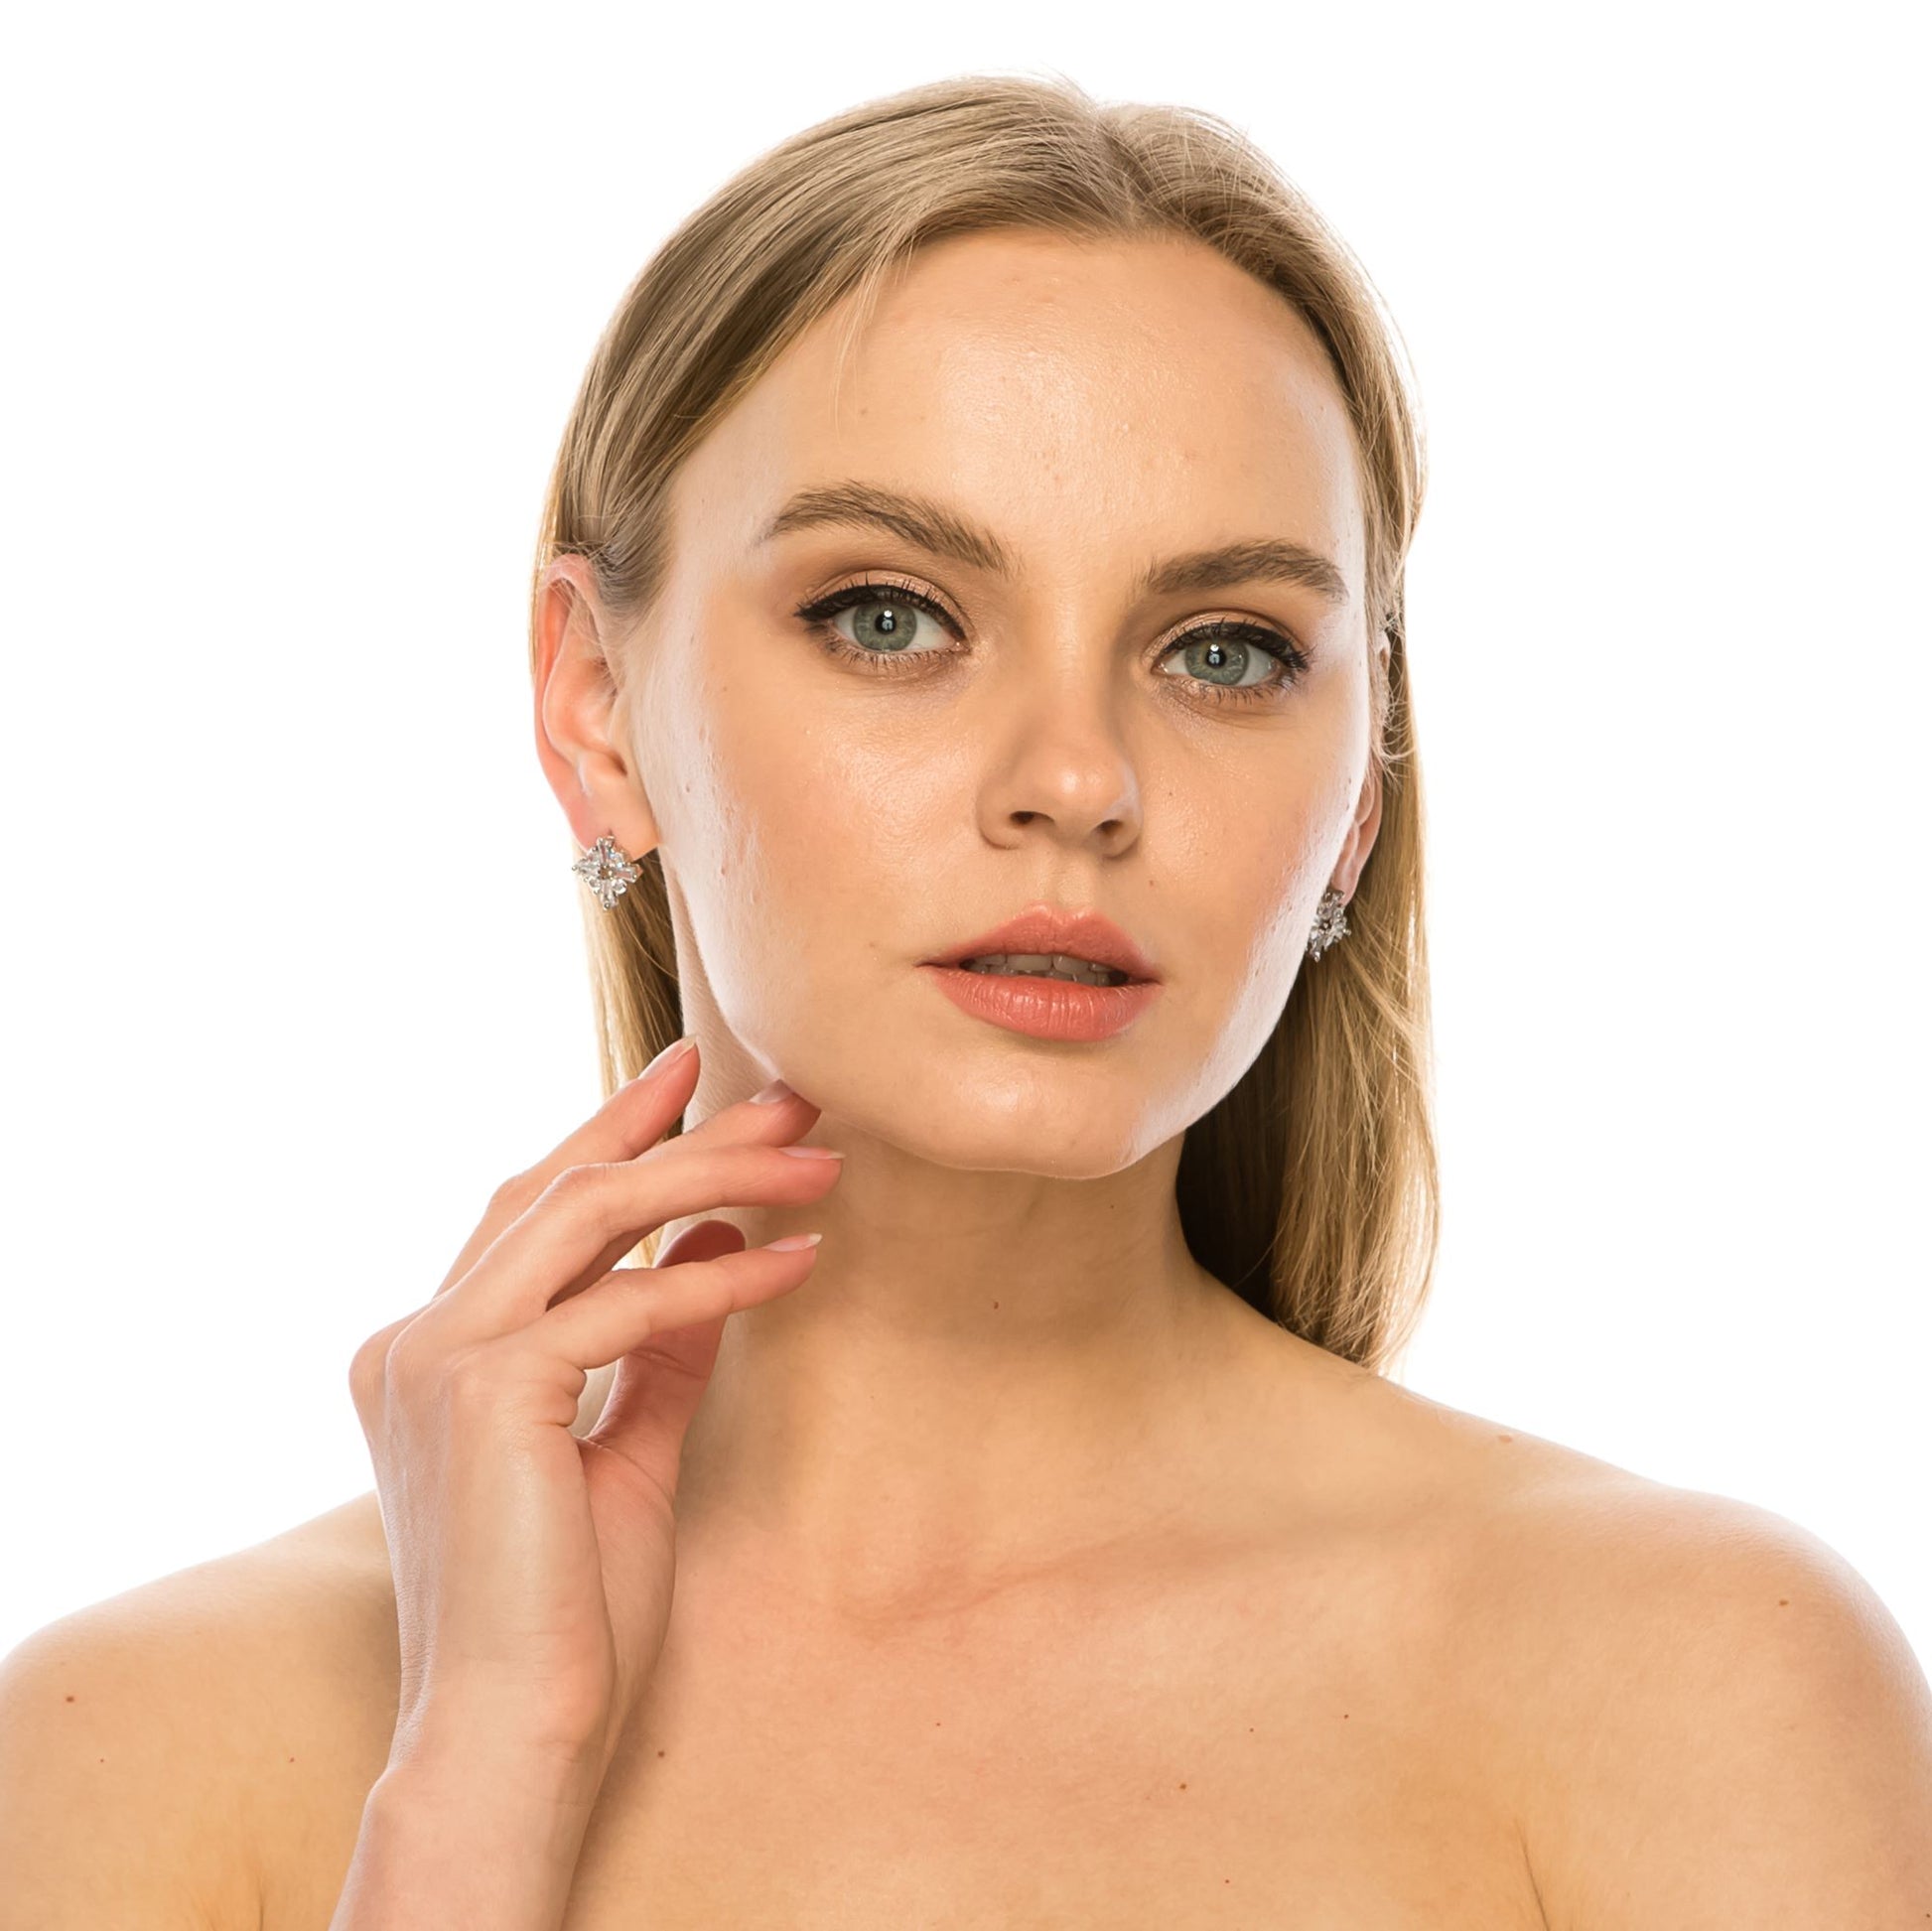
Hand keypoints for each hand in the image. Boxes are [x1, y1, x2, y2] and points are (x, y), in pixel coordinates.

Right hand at [346, 1040, 840, 1790]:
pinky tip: (801, 1262)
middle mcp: (414, 1336)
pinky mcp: (484, 1389)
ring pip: (590, 1216)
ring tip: (818, 1161)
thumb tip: (717, 1247)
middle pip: (563, 1190)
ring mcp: (436, 1356)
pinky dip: (721, 1278)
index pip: (532, 1210)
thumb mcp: (629, 1451)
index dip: (614, 1133)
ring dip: (717, 1177)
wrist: (513, 1733)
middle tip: (785, 1095)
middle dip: (682, 1132)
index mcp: (429, 1350)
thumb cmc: (566, 1613)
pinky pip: (629, 1304)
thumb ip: (663, 1349)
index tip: (694, 1079)